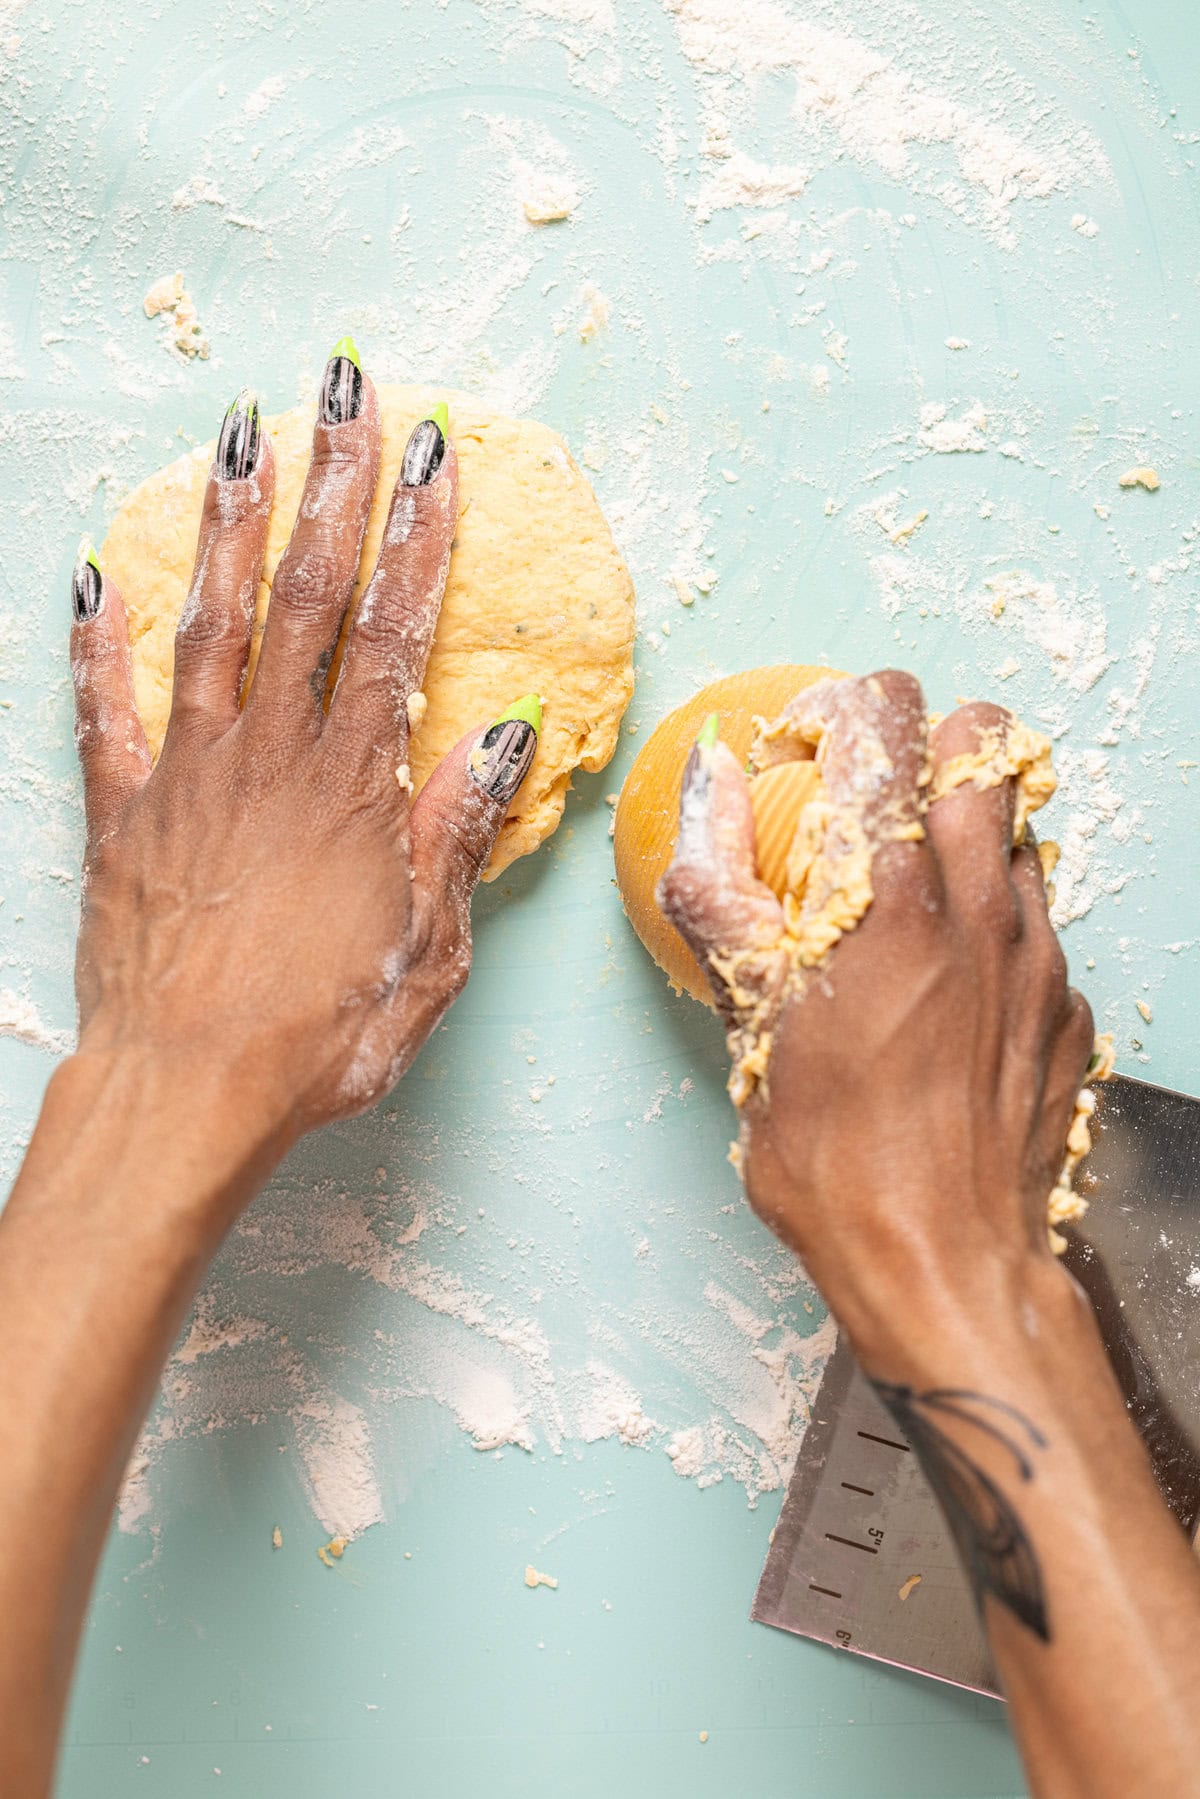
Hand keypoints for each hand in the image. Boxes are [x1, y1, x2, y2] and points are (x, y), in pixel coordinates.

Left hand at [70, 356, 539, 1168]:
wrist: (185, 1092)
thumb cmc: (318, 1038)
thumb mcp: (429, 953)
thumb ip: (457, 834)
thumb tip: (505, 737)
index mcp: (352, 787)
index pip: (397, 632)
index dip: (418, 536)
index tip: (433, 453)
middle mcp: (270, 757)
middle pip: (307, 595)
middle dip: (332, 482)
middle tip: (342, 388)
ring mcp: (189, 776)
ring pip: (211, 622)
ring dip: (229, 523)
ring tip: (240, 435)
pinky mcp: (122, 815)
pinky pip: (104, 712)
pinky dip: (96, 642)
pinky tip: (90, 575)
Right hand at [658, 670, 1093, 1374]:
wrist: (944, 1265)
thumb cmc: (834, 1161)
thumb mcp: (748, 1018)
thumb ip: (721, 884)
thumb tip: (709, 783)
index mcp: (888, 896)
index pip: (885, 720)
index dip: (837, 707)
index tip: (806, 744)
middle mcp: (979, 904)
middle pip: (984, 734)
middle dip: (924, 739)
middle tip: (871, 794)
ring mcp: (1038, 953)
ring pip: (1015, 823)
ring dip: (961, 826)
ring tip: (907, 892)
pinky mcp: (1067, 1004)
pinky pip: (1035, 918)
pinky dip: (990, 917)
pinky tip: (946, 981)